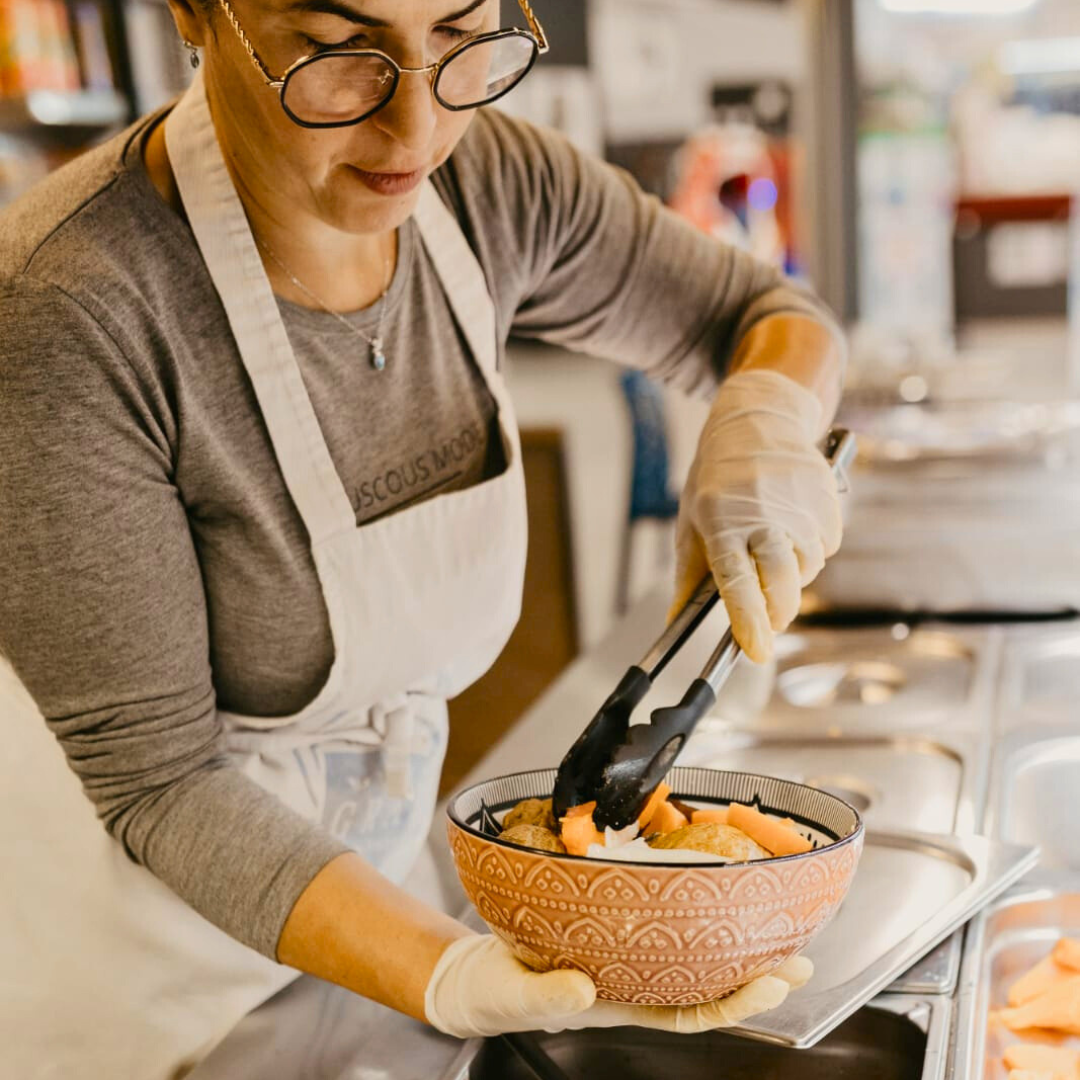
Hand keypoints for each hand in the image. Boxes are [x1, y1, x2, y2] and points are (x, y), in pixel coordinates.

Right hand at [424, 933, 811, 1037]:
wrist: (475, 975)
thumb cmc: (495, 993)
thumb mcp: (513, 996)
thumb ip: (546, 997)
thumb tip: (583, 990)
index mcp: (619, 1003)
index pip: (689, 1010)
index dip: (734, 1001)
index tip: (772, 984)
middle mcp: (633, 980)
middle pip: (705, 982)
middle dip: (756, 974)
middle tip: (800, 956)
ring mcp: (625, 955)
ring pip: (690, 953)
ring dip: (733, 942)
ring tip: (773, 925)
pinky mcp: (610, 928)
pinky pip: (659, 923)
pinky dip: (690, 912)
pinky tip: (708, 895)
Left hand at [671, 369, 841, 662]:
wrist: (758, 419)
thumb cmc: (714, 476)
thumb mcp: (690, 520)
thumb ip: (687, 575)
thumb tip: (673, 624)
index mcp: (721, 520)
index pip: (736, 582)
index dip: (748, 622)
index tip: (756, 651)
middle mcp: (762, 513)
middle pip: (782, 583)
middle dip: (778, 612)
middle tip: (770, 619)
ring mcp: (798, 505)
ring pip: (806, 568)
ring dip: (792, 576)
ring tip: (772, 548)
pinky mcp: (825, 499)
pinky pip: (825, 546)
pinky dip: (811, 550)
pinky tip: (792, 528)